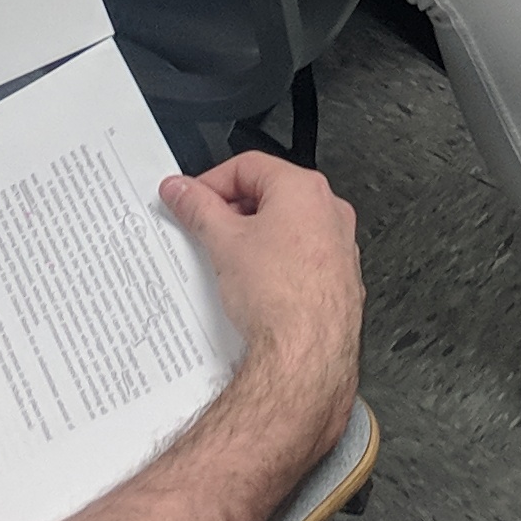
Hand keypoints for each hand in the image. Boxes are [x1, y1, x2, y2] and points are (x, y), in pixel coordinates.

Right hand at [160, 152, 363, 451]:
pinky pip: (300, 257)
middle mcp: (329, 213)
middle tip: (203, 229)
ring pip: (286, 227)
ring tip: (226, 260)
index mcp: (305, 190)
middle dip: (231, 210)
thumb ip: (197, 208)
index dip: (211, 182)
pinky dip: (275, 262)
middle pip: (268, 194)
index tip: (188, 200)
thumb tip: (181, 190)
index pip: (248, 167)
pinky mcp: (338, 279)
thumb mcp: (223, 242)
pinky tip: (254, 284)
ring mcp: (339, 247)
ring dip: (253, 237)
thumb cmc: (279, 296)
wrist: (307, 353)